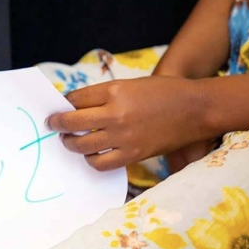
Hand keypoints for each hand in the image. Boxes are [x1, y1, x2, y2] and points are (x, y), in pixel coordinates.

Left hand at [46, 76, 212, 170]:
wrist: (195, 108)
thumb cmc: (163, 93)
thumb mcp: (131, 85)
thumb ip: (105, 95)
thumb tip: (76, 106)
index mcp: (115, 90)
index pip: (76, 98)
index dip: (63, 104)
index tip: (58, 108)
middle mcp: (115, 113)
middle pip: (72, 122)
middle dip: (57, 123)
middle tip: (53, 124)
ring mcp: (123, 135)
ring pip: (82, 145)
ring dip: (70, 143)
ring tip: (69, 141)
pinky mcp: (133, 154)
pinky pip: (101, 163)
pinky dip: (91, 160)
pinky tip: (91, 155)